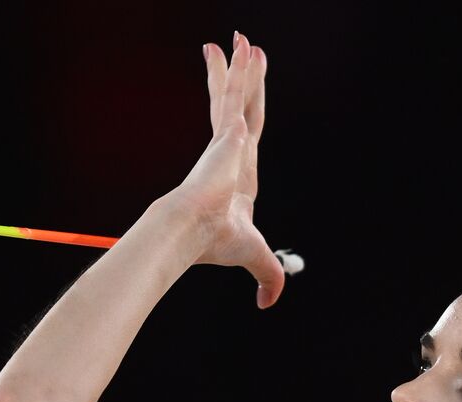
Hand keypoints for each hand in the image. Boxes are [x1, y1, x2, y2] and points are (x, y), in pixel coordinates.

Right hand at [166, 31, 283, 309]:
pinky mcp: (229, 133)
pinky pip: (238, 93)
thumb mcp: (256, 255)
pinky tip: (248, 49)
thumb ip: (269, 276)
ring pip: (239, 94)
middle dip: (239, 78)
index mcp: (239, 174)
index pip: (245, 135)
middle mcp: (233, 152)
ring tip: (242, 37)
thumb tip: (269, 303)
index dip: (245, 114)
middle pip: (239, 106)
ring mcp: (229, 140)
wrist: (193, 231)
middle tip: (239, 49)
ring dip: (242, 66)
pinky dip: (242, 72)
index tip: (241, 100)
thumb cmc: (215, 242)